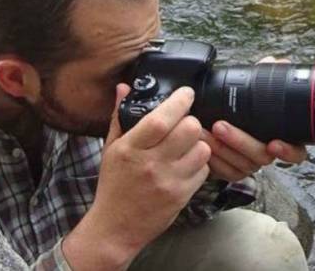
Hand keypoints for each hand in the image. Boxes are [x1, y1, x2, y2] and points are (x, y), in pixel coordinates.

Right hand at [63, 84, 210, 269]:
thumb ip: (119, 117)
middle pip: (189, 130)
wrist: (115, 228)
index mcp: (130, 149)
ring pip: (202, 148)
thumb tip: (124, 87)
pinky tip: (186, 165)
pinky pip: (204, 170)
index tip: (186, 93)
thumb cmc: (113, 185)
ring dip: (198, 143)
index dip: (179, 102)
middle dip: (191, 121)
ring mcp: (169, 181)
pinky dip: (199, 164)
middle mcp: (151, 164)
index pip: (160, 120)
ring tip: (186, 146)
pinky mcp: (182, 196)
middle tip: (185, 123)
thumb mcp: (111, 149)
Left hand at [200, 55, 307, 180]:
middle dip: (240, 141)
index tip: (274, 143)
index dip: (288, 150)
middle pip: (262, 157)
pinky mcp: (232, 172)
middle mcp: (268, 153)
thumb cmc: (243, 107)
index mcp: (282, 137)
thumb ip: (265, 76)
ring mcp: (250, 165)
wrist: (218, 122)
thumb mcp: (254, 90)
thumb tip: (278, 62)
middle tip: (220, 126)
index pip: (296, 152)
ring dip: (221, 148)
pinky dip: (212, 160)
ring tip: (204, 131)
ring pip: (241, 165)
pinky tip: (201, 145)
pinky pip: (225, 172)